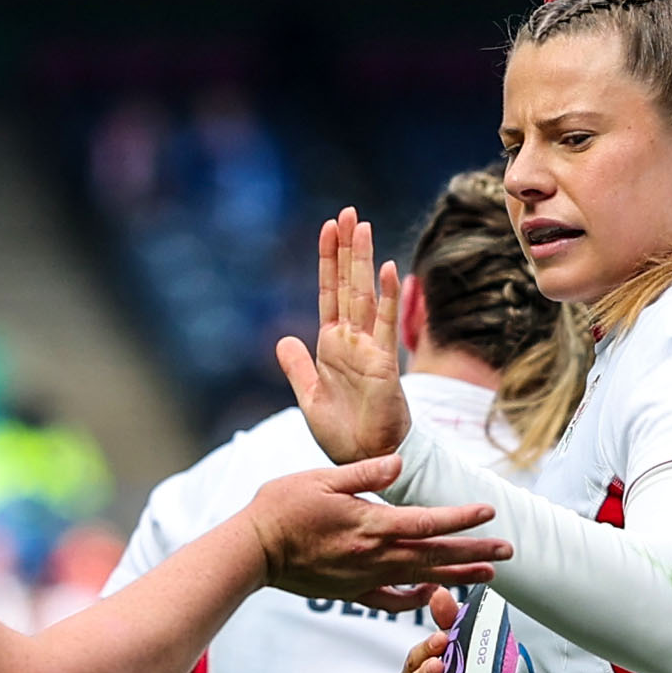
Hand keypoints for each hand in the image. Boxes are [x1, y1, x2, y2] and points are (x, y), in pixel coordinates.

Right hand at [249, 459, 505, 610]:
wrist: (252, 552)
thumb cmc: (281, 508)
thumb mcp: (322, 478)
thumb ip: (365, 472)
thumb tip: (400, 462)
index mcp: (371, 524)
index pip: (428, 521)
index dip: (461, 518)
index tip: (490, 513)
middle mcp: (374, 555)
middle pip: (435, 555)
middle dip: (475, 553)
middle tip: (509, 553)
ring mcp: (365, 578)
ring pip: (422, 578)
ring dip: (458, 576)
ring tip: (489, 577)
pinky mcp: (352, 591)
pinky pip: (392, 600)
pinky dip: (416, 598)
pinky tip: (433, 593)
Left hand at [274, 209, 415, 466]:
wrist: (364, 460)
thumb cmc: (342, 433)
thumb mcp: (309, 397)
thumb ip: (297, 367)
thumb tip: (283, 339)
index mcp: (331, 345)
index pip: (329, 293)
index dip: (328, 261)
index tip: (328, 228)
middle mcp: (352, 340)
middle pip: (348, 285)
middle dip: (346, 249)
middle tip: (348, 212)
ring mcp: (370, 349)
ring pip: (366, 296)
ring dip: (364, 261)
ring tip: (363, 226)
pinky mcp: (384, 364)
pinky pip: (386, 326)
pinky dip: (388, 297)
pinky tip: (387, 269)